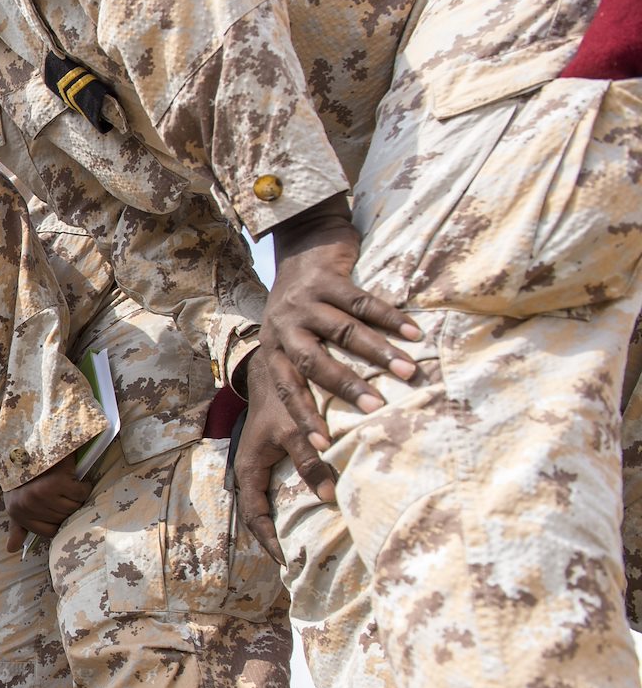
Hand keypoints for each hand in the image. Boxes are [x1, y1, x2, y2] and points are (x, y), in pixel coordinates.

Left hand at [1, 461, 91, 550]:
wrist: (29, 440)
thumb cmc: (24, 474)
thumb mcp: (16, 500)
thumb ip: (17, 526)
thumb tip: (12, 549)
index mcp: (17, 512)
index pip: (50, 531)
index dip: (60, 521)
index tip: (61, 507)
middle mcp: (27, 506)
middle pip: (63, 519)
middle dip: (69, 506)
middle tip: (65, 492)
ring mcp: (41, 495)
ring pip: (73, 507)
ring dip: (77, 497)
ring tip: (69, 485)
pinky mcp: (56, 483)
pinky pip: (80, 493)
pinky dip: (83, 486)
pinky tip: (75, 478)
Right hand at [231, 346, 333, 562]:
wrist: (274, 367)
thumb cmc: (281, 397)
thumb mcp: (294, 431)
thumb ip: (310, 462)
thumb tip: (330, 498)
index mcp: (249, 469)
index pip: (256, 517)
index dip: (271, 541)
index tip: (289, 560)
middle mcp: (255, 472)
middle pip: (262, 516)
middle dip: (278, 539)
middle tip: (300, 561)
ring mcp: (266, 467)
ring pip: (272, 505)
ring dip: (288, 524)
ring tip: (308, 543)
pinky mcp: (280, 459)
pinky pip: (284, 491)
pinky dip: (298, 505)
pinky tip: (319, 512)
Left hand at [265, 200, 420, 447]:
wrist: (301, 244)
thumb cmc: (303, 305)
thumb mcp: (291, 337)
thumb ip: (305, 369)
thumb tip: (331, 415)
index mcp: (274, 348)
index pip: (286, 389)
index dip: (303, 416)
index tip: (322, 443)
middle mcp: (284, 327)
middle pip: (312, 363)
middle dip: (345, 386)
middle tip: (376, 406)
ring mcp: (304, 301)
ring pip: (343, 331)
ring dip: (378, 352)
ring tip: (408, 371)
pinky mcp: (326, 278)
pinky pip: (361, 301)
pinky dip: (389, 317)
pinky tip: (413, 332)